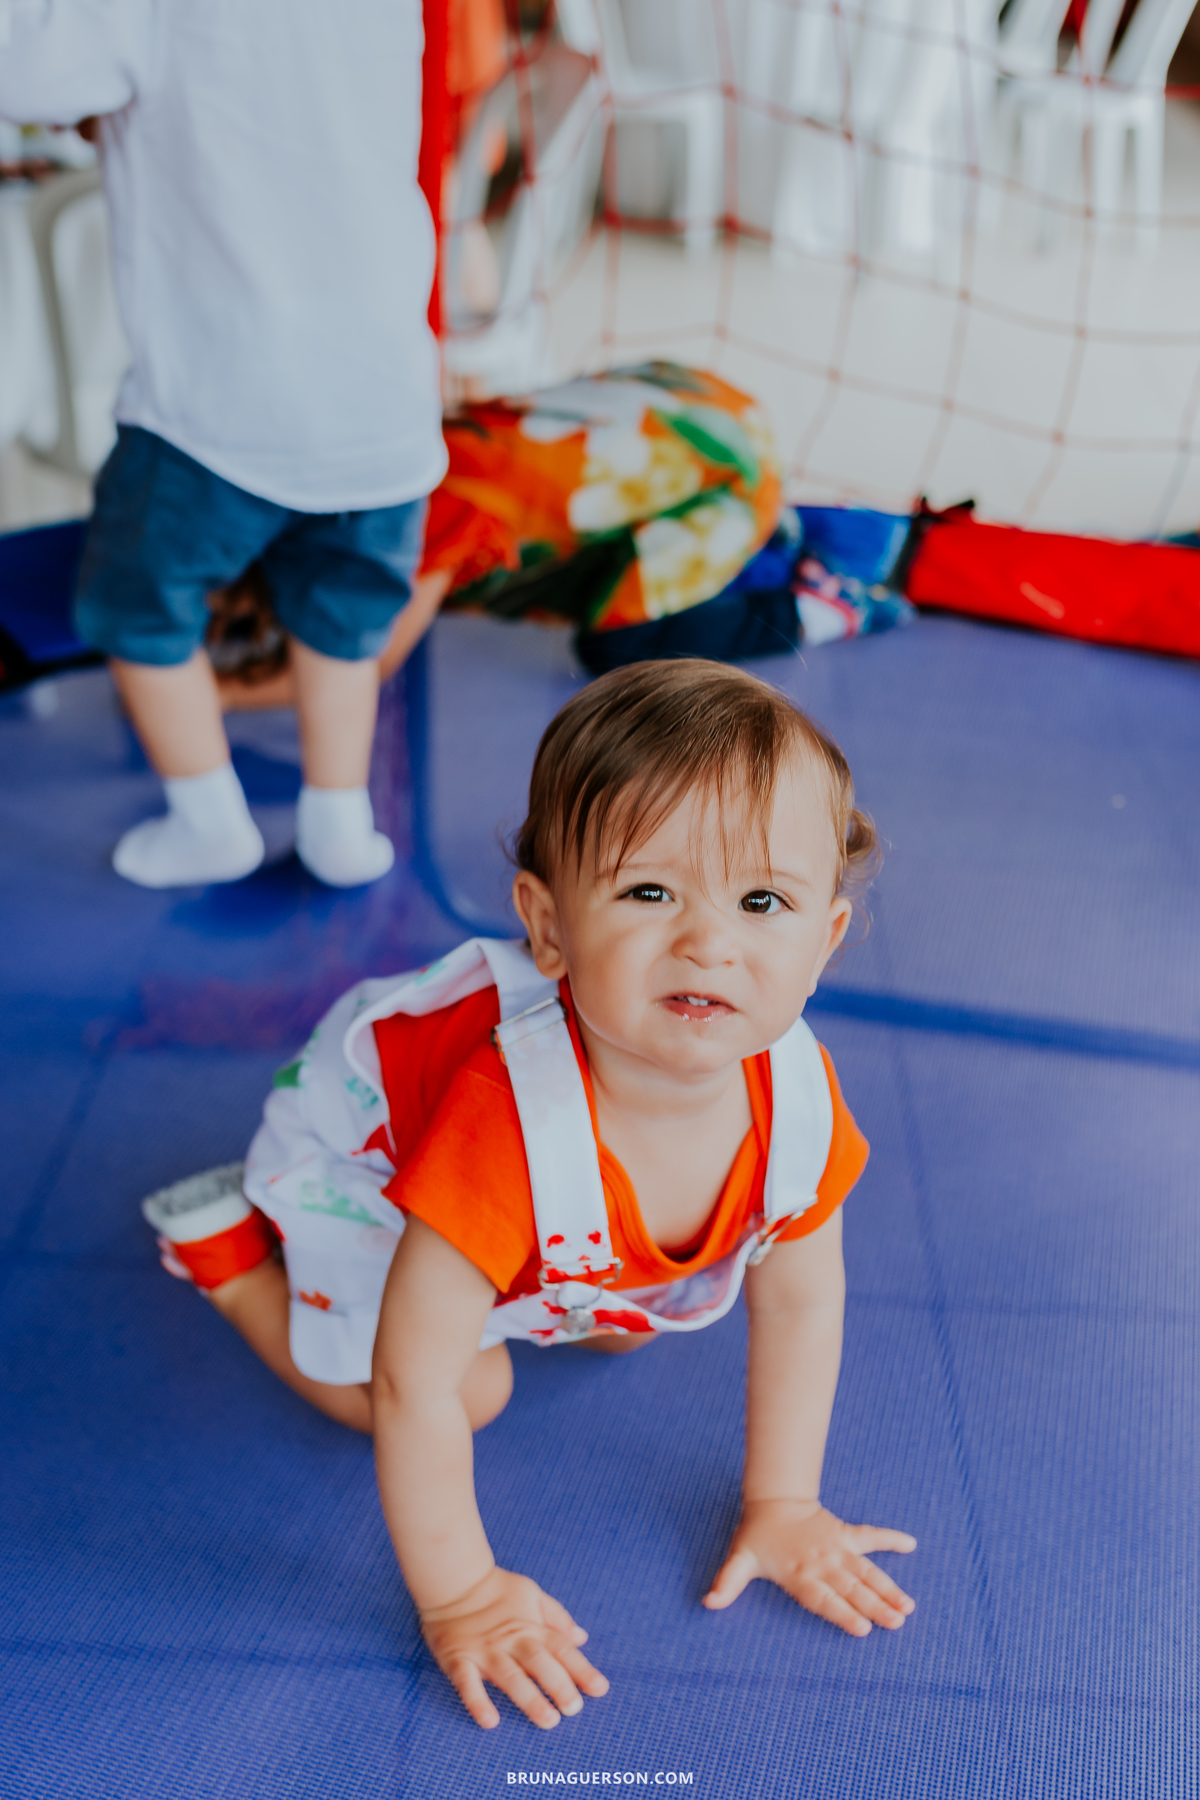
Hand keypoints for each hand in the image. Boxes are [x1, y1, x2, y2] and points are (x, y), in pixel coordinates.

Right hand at [420, 1566, 609, 1729]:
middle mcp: (511, 1640)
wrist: (454, 1580)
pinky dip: (478, 1702)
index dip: (581, 1669)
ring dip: (529, 1699)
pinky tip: (490, 1721)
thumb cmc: (496, 1590)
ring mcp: (485, 1651)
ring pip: (510, 1677)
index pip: (561, 1648)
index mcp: (531, 1626)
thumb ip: (556, 1616)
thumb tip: (581, 1637)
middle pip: (539, 1663)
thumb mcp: (531, 1594)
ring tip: (548, 1720)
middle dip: (559, 1685)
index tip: (600, 1689)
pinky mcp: (458, 1659)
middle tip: (574, 1708)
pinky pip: (467, 1683)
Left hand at [703, 1498, 916, 1634]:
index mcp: (800, 1575)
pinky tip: (910, 1544)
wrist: (773, 1500)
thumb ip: (727, 1583)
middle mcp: (822, 1563)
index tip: (863, 1629)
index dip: (843, 1614)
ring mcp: (837, 1548)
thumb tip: (708, 1602)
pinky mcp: (845, 1533)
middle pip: (852, 1590)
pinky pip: (871, 1536)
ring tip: (908, 1606)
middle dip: (876, 1607)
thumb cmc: (757, 1537)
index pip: (825, 1599)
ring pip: (866, 1571)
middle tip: (897, 1623)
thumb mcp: (739, 1560)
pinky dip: (890, 1539)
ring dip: (888, 1588)